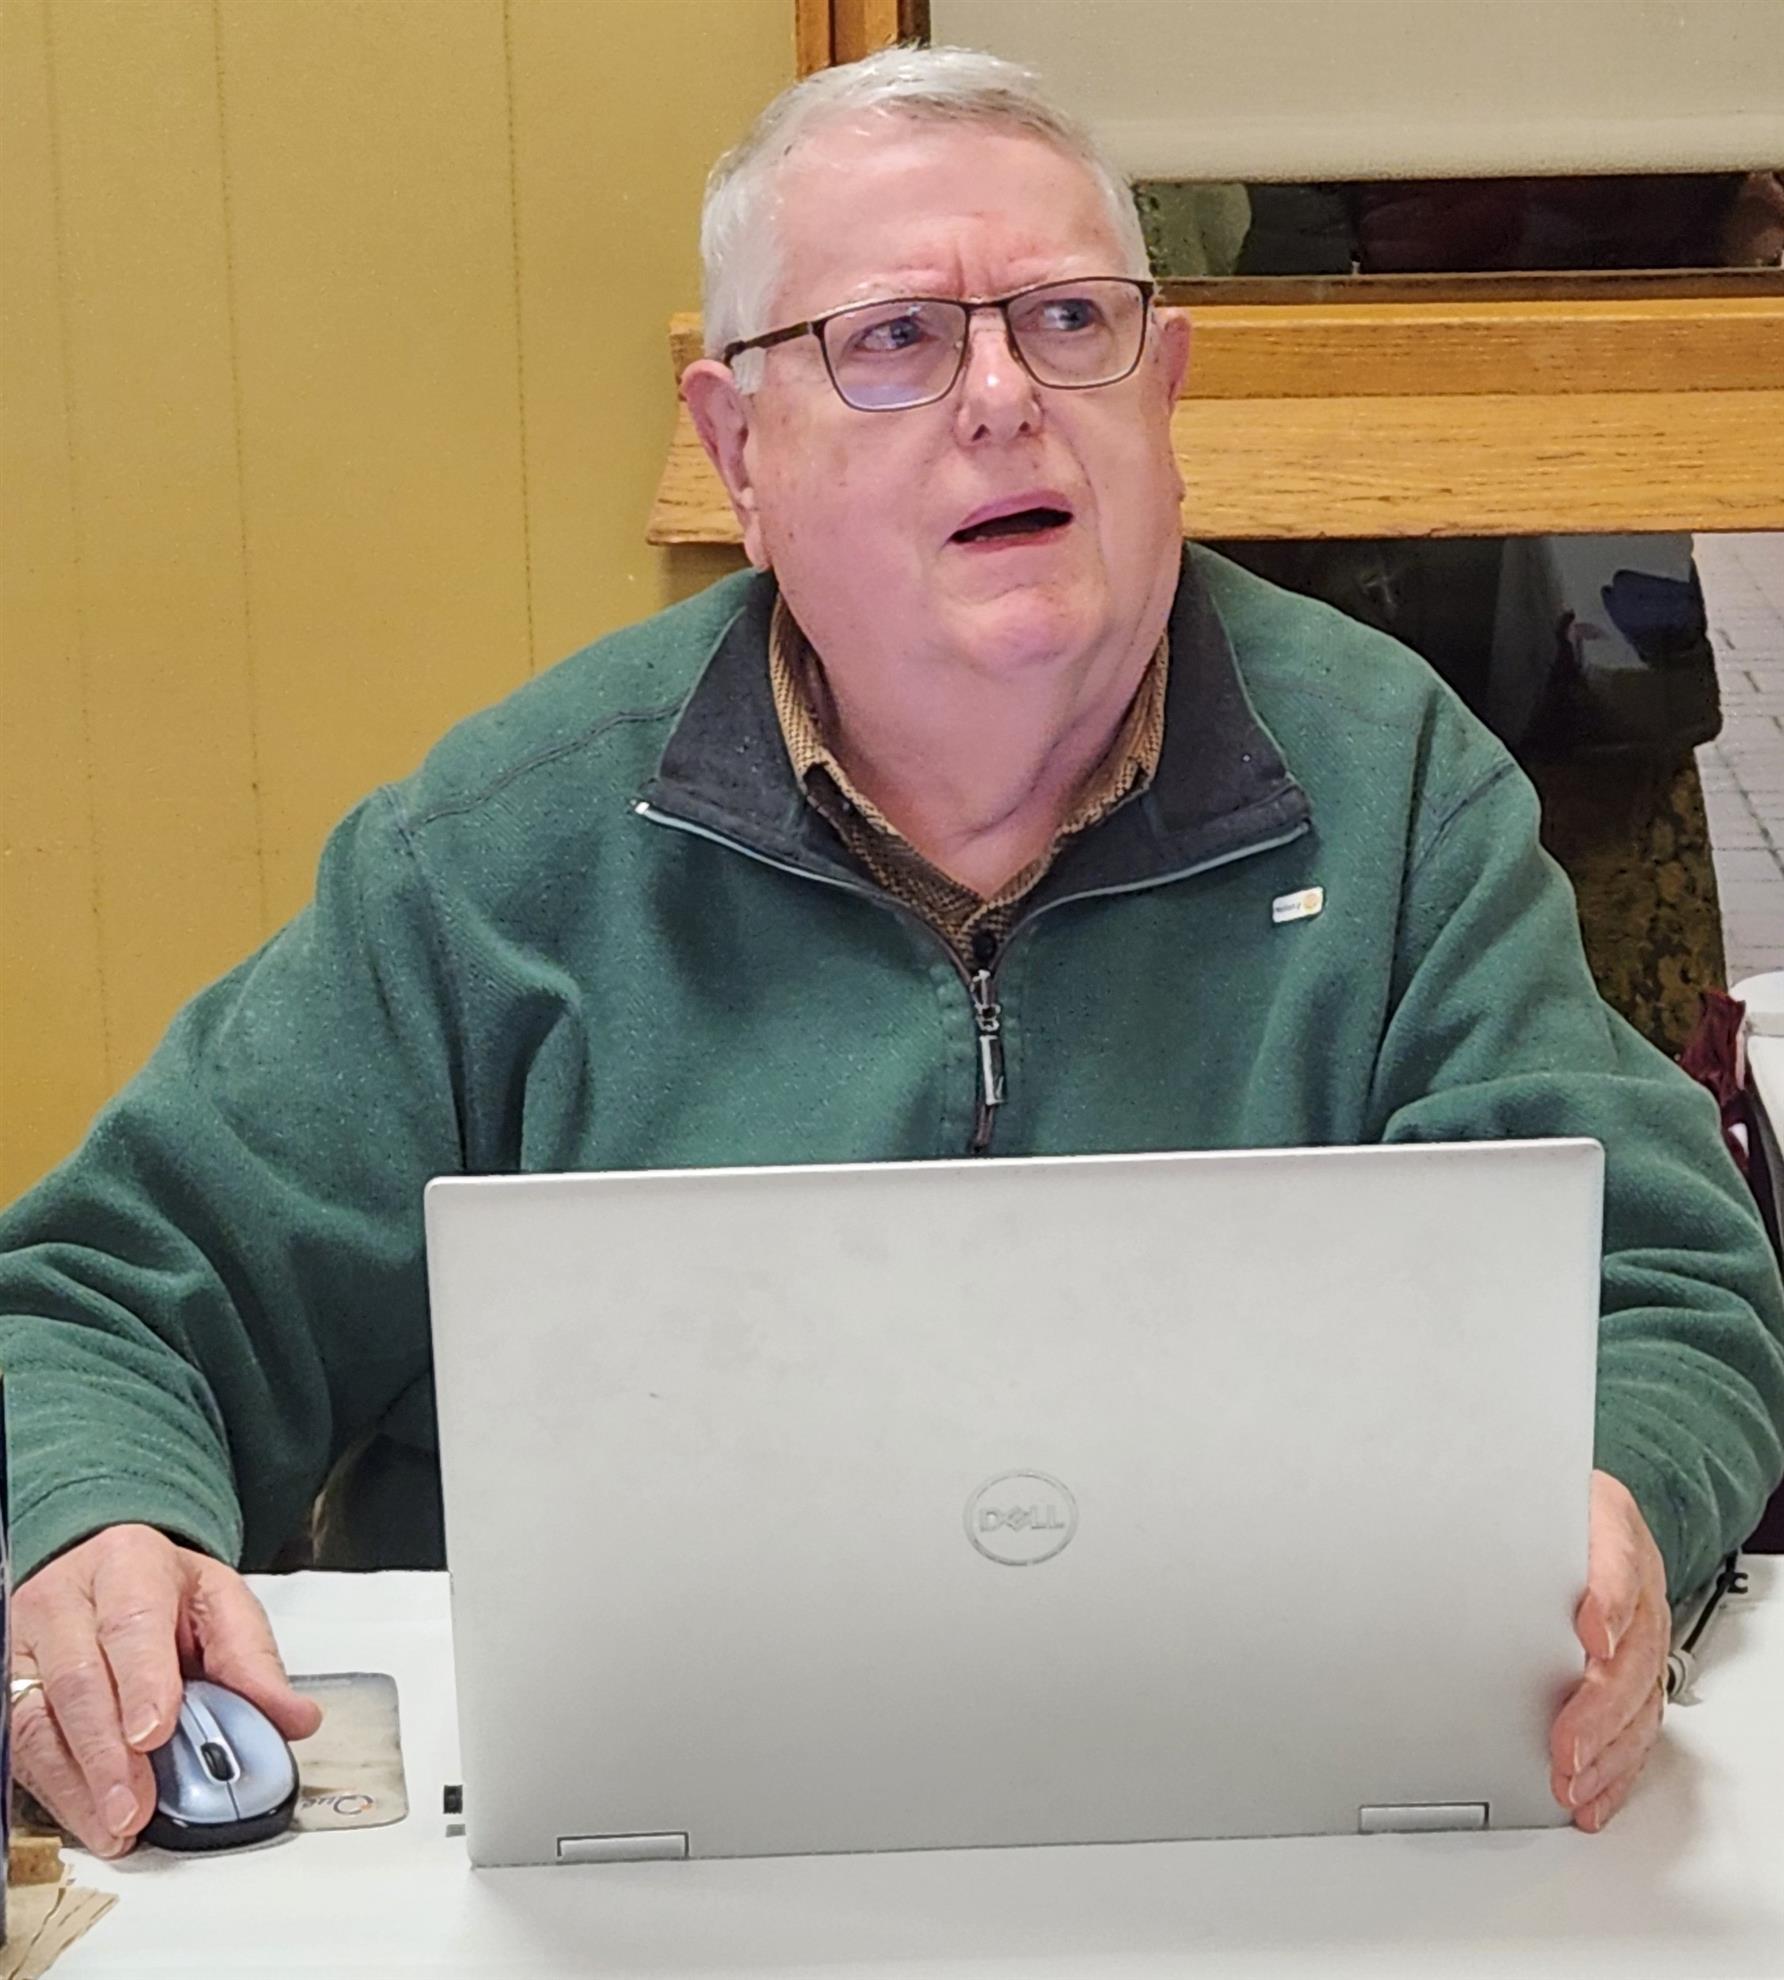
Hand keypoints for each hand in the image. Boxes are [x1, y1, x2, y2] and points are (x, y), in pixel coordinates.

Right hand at [10, 1524, 322, 1856]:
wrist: (110, 1575)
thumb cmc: (166, 1594)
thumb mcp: (221, 1605)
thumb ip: (254, 1663)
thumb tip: (294, 1718)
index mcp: (129, 1563)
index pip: (132, 1623)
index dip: (142, 1681)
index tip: (154, 1733)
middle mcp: (66, 1600)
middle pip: (79, 1679)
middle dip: (108, 1752)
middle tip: (135, 1805)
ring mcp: (26, 1644)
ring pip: (38, 1719)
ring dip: (78, 1783)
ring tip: (115, 1825)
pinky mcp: (6, 1687)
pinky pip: (20, 1746)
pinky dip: (56, 1790)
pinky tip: (87, 1817)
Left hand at [1549, 1471, 1668, 1831]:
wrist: (1590, 1520)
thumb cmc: (1552, 1515)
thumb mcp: (1534, 1499)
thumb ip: (1513, 1521)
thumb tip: (1463, 1546)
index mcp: (1614, 1534)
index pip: (1617, 1564)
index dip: (1607, 1603)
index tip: (1591, 1636)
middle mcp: (1639, 1591)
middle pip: (1631, 1655)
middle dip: (1599, 1708)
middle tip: (1566, 1744)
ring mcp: (1643, 1637)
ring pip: (1640, 1704)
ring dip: (1606, 1752)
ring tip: (1571, 1781)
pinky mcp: (1637, 1676)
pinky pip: (1636, 1729)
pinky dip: (1615, 1769)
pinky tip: (1592, 1795)